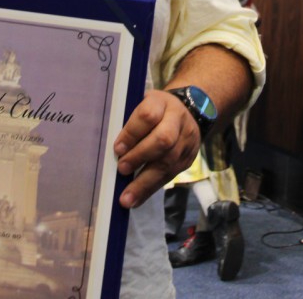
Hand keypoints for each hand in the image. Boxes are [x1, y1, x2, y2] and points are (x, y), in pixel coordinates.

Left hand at [112, 90, 199, 208]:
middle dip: (140, 157)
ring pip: (168, 162)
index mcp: (161, 102)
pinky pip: (170, 176)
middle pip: (162, 140)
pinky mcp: (188, 159)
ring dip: (145, 182)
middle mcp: (178, 120)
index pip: (148, 116)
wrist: (190, 110)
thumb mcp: (142, 104)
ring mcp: (186, 140)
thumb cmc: (155, 110)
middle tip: (121, 169)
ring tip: (126, 198)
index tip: (117, 149)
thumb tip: (112, 150)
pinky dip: (151, 189)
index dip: (132, 133)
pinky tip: (137, 199)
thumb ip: (129, 122)